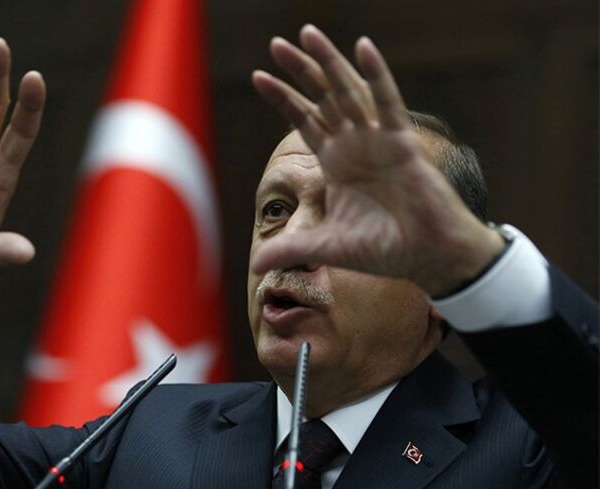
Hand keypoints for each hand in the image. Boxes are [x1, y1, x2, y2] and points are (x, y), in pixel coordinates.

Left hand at [250, 25, 502, 296]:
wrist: (427, 258)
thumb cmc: (385, 248)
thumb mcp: (327, 247)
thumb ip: (291, 248)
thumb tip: (254, 265)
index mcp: (336, 162)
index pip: (304, 120)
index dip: (283, 98)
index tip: (258, 76)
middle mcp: (355, 145)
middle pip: (322, 98)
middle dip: (299, 71)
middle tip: (276, 43)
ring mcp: (378, 140)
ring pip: (349, 92)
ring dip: (329, 63)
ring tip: (307, 34)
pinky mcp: (403, 143)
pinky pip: (388, 103)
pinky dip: (377, 75)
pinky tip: (363, 46)